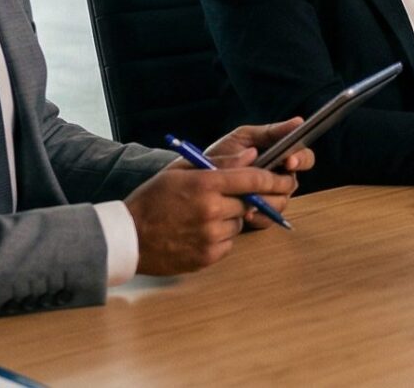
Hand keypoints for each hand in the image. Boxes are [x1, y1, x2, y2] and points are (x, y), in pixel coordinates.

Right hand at [125, 157, 300, 273]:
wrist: (127, 238)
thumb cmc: (152, 199)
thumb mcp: (181, 171)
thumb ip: (220, 162)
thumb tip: (253, 155)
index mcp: (206, 184)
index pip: (254, 179)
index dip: (275, 178)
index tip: (286, 177)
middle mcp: (212, 211)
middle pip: (249, 202)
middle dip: (243, 199)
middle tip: (222, 197)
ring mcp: (210, 236)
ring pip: (239, 223)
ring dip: (230, 218)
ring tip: (203, 216)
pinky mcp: (208, 257)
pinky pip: (229, 243)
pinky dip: (220, 237)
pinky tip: (198, 232)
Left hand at [204, 119, 312, 229]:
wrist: (193, 181)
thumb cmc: (220, 154)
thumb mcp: (242, 138)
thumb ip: (269, 132)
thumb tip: (299, 122)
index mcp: (279, 157)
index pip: (304, 157)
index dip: (301, 159)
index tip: (289, 161)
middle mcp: (279, 178)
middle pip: (293, 183)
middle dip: (281, 183)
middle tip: (267, 183)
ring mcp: (270, 198)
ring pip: (282, 202)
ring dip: (267, 200)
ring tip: (250, 199)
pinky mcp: (260, 215)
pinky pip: (269, 219)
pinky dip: (259, 216)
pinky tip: (247, 213)